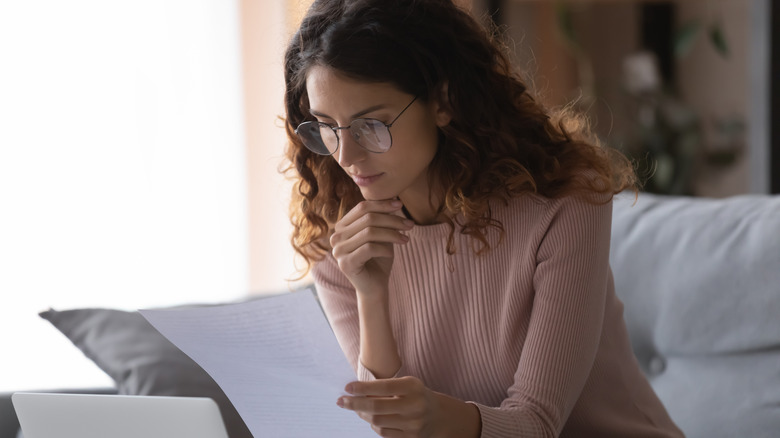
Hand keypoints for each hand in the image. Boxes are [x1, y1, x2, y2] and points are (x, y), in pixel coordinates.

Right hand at [330, 199, 413, 293]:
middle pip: (367, 218)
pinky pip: (369, 248)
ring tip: (406, 239)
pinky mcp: (345, 264)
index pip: (362, 207)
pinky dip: (385, 249)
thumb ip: (382, 217)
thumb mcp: (382, 234)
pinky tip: (392, 254)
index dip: (382, 204)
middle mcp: (336, 237)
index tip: (400, 205)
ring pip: (369, 233)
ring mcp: (338, 250)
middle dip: (392, 220)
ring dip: (392, 234)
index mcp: (342, 226)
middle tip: (410, 225)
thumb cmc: (379, 259)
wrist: (375, 287)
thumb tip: (393, 195)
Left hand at [337, 377, 480, 437]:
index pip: (383, 387)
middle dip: (355, 404)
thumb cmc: (416, 395)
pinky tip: (370, 419)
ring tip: (356, 409)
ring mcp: (413, 424)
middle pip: (377, 407)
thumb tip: (356, 391)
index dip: (363, 388)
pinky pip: (384, 433)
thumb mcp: (406, 384)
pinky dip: (374, 425)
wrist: (439, 416)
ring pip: (377, 422)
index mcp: (413, 387)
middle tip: (341, 401)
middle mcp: (415, 405)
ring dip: (362, 415)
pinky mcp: (411, 437)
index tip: (347, 387)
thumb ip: (385, 386)